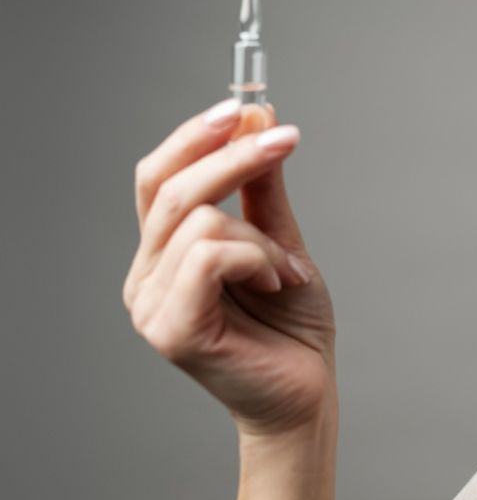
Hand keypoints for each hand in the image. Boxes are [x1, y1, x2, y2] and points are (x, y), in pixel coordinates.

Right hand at [123, 101, 336, 437]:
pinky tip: (276, 283)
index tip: (247, 108)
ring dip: (262, 237)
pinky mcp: (171, 329)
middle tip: (286, 137)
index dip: (196, 135)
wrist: (308, 391)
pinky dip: (256, 258)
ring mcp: (150, 304)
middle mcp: (145, 275)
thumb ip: (262, 191)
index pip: (157, 176)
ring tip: (285, 270)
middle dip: (235, 155)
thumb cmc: (293, 327)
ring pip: (201, 219)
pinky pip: (210, 256)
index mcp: (163, 252)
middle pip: (172, 187)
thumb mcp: (282, 242)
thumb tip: (258, 123)